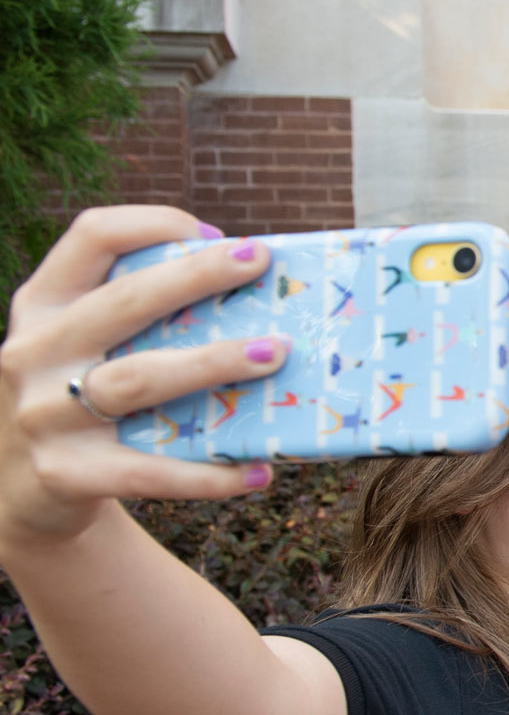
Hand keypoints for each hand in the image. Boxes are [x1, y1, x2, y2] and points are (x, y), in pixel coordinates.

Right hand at [0, 208, 289, 548]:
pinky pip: (147, 472)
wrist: (17, 491)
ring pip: (137, 380)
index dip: (153, 223)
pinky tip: (258, 472)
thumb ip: (134, 318)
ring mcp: (45, 414)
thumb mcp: (79, 346)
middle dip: (195, 276)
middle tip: (259, 261)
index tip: (219, 236)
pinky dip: (207, 474)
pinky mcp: (65, 473)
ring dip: (211, 364)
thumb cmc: (77, 399)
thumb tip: (252, 299)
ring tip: (275, 355)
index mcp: (42, 305)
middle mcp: (35, 352)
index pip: (91, 237)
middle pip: (124, 302)